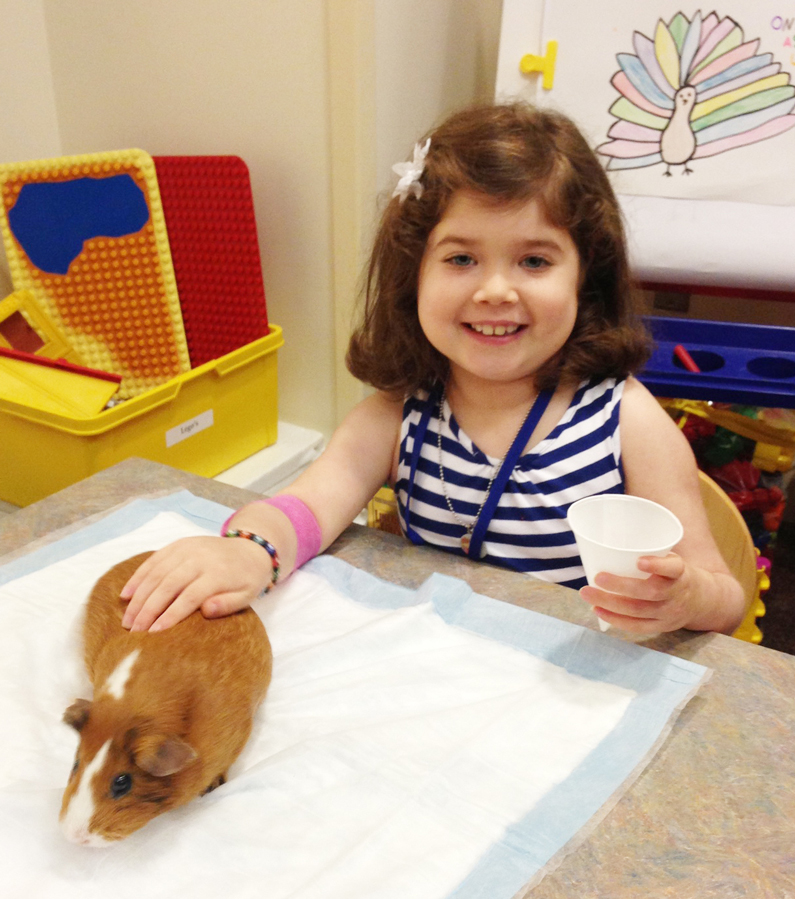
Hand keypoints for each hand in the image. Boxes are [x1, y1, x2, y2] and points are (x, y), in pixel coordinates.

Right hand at [120, 536, 273, 631]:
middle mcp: (199, 558)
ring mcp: (187, 548)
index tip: (153, 634)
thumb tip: (205, 611)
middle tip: (133, 632)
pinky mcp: (178, 544)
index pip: (189, 597)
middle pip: (167, 585)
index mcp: (217, 573)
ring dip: (138, 597)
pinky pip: (154, 560)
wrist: (250, 548)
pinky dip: (138, 577)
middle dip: (147, 610)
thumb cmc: (247, 579)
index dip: (170, 615)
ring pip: (156, 573)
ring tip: (127, 621)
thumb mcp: (247, 595)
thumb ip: (228, 604)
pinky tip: (126, 595)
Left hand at [579, 553, 696, 633]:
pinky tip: (598, 610)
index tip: (640, 560)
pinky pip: (637, 626)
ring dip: (609, 603)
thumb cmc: (675, 574)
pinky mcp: (661, 627)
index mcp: (681, 572)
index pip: (673, 568)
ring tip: (587, 593)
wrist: (703, 601)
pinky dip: (615, 619)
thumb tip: (608, 542)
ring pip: (638, 610)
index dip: (657, 565)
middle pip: (649, 592)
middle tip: (597, 577)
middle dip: (620, 586)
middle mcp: (677, 594)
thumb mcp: (671, 559)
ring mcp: (669, 613)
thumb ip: (650, 553)